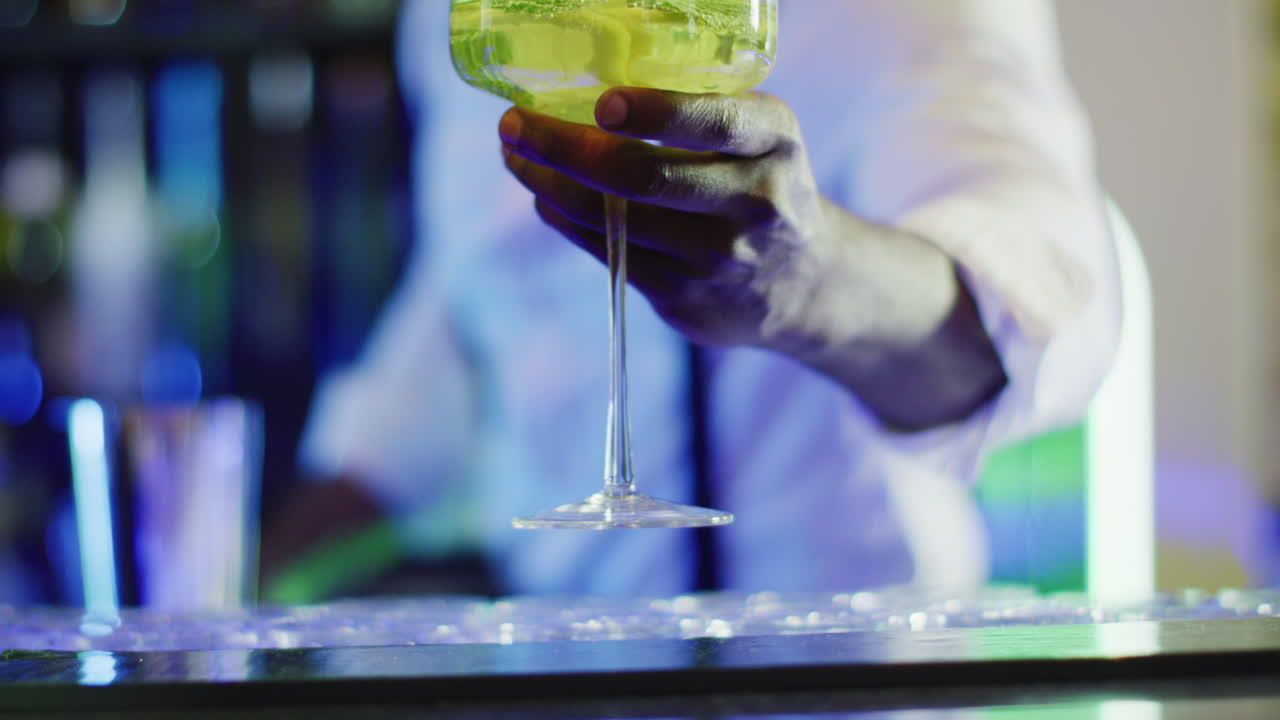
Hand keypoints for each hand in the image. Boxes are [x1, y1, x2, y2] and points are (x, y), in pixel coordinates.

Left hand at [498, 88, 1005, 429]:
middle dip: (568, 148)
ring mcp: (721, 257)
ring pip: (618, 220)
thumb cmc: (761, 188)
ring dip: (552, 185)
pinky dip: (569, 222)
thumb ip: (699, 117)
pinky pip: (613, 254)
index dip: (657, 112)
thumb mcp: (760, 141)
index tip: (603, 103)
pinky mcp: (688, 297)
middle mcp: (756, 200)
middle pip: (647, 176)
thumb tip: (585, 91)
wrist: (806, 285)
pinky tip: (548, 198)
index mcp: (776, 142)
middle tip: (516, 125)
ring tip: (518, 158)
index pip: (718, 122)